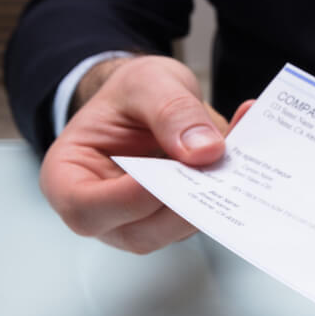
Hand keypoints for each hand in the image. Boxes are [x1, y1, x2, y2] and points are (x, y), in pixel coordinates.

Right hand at [40, 55, 252, 252]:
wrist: (148, 101)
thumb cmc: (129, 96)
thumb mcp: (146, 83)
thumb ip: (170, 111)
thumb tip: (203, 151)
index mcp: (69, 179)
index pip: (87, 210)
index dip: (127, 200)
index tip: (167, 176)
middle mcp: (104, 211)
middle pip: (141, 232)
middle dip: (182, 205)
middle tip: (215, 168)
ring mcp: (143, 221)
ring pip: (179, 229)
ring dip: (212, 197)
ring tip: (236, 152)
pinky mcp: (179, 219)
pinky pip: (206, 215)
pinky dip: (228, 188)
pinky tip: (245, 153)